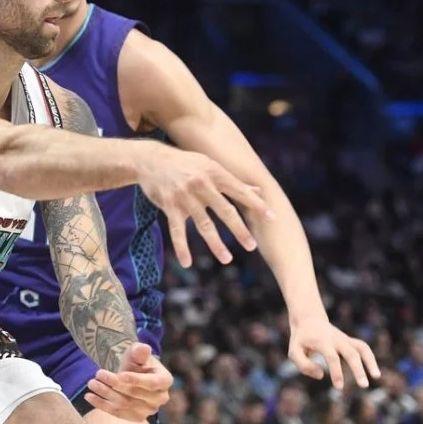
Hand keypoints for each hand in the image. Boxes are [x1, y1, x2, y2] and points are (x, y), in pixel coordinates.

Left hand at [85, 343, 172, 420]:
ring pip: (124, 404)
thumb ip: (140, 352)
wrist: (131, 374)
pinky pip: (118, 413)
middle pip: (135, 394)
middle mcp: (160, 398)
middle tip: (98, 374)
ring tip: (91, 383)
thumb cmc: (136, 361)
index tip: (120, 375)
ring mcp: (149, 410)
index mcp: (165, 381)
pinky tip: (89, 397)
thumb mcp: (137, 353)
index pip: (151, 383)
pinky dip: (102, 405)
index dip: (136, 380)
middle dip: (115, 384)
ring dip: (106, 394)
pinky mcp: (136, 418)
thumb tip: (144, 348)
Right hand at [135, 142, 274, 266]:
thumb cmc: (186, 163)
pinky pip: (177, 231)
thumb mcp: (210, 166)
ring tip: (227, 259)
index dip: (256, 205)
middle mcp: (202, 185)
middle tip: (252, 246)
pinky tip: (187, 263)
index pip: (240, 191)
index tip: (271, 218)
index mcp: (215, 173)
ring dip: (216, 244)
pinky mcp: (170, 207)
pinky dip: (182, 248)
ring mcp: (185, 197)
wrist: (151, 160)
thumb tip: (258, 190)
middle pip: (225, 211)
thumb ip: (233, 181)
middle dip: (239, 230)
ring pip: (204, 225)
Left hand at [289, 319, 380, 389]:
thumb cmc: (301, 339)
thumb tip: (321, 375)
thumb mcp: (293, 351)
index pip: (332, 357)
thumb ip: (303, 365)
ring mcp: (345, 339)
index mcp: (322, 341)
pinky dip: (370, 359)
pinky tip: (374, 373)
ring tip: (377, 377)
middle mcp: (336, 339)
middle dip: (358, 370)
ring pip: (362, 348)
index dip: (336, 372)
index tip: (339, 387)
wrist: (309, 320)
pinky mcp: (350, 341)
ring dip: (370, 361)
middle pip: (351, 353)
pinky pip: (363, 348)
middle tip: (364, 386)